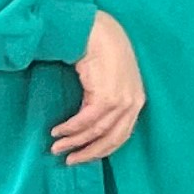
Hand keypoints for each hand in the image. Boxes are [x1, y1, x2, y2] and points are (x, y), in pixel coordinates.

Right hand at [52, 11, 144, 164]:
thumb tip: (88, 127)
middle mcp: (133, 102)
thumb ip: (106, 102)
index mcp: (136, 100)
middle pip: (112, 138)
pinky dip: (71, 129)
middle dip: (89, 152)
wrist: (98, 33)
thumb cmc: (103, 54)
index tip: (84, 157)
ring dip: (74, 141)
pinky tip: (58, 131)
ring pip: (97, 131)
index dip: (102, 149)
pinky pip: (86, 120)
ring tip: (57, 146)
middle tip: (69, 160)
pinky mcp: (108, 95)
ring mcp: (123, 99)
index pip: (123, 134)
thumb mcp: (110, 82)